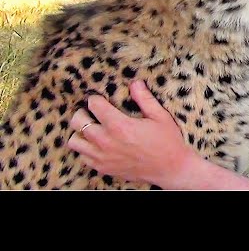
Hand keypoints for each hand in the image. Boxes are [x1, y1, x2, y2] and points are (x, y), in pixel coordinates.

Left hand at [67, 80, 194, 187]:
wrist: (171, 169)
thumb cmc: (168, 142)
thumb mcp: (160, 116)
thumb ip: (145, 99)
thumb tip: (135, 83)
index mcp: (120, 125)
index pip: (94, 105)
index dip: (96, 99)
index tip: (100, 98)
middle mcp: (106, 141)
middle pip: (78, 122)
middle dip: (83, 113)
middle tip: (93, 112)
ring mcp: (103, 157)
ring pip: (75, 141)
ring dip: (81, 133)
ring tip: (93, 129)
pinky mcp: (103, 168)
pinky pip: (83, 157)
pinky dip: (86, 149)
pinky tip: (99, 145)